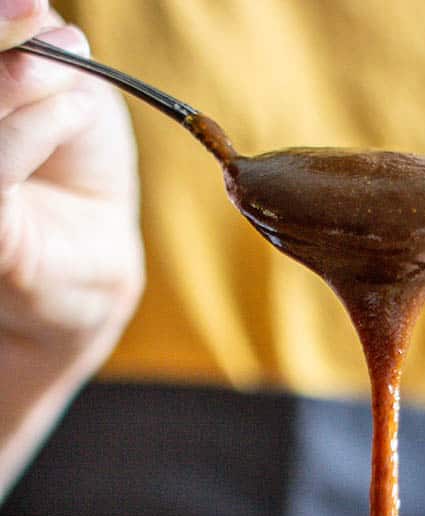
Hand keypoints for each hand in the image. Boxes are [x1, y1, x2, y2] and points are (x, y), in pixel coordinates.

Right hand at [0, 1, 142, 403]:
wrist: (95, 264)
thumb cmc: (71, 171)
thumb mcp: (62, 93)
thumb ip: (35, 52)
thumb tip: (30, 9)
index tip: (29, 3)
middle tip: (36, 14)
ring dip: (14, 81)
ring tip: (70, 67)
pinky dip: (32, 127)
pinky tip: (75, 107)